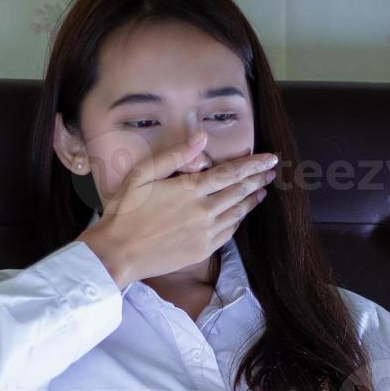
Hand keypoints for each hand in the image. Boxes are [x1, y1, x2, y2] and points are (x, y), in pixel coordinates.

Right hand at [78, 131, 278, 287]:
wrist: (118, 253)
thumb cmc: (125, 211)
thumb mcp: (142, 174)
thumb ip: (175, 156)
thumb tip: (201, 137)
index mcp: (190, 189)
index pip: (231, 173)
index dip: (253, 165)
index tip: (270, 158)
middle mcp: (203, 211)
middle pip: (239, 192)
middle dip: (258, 180)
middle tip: (272, 172)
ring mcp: (205, 233)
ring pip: (237, 213)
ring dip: (252, 200)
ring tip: (262, 191)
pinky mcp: (202, 250)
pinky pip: (228, 232)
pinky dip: (238, 221)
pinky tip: (241, 215)